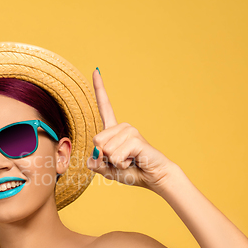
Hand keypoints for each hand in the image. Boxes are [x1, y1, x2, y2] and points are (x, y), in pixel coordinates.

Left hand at [86, 69, 176, 193]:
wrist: (154, 177)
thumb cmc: (132, 171)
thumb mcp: (107, 169)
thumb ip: (95, 164)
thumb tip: (93, 156)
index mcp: (114, 130)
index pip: (104, 107)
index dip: (99, 89)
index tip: (96, 70)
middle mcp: (122, 126)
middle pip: (96, 140)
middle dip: (104, 157)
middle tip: (121, 160)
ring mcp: (130, 130)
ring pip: (105, 149)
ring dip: (114, 162)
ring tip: (129, 160)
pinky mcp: (136, 139)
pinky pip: (115, 155)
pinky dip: (121, 164)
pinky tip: (133, 161)